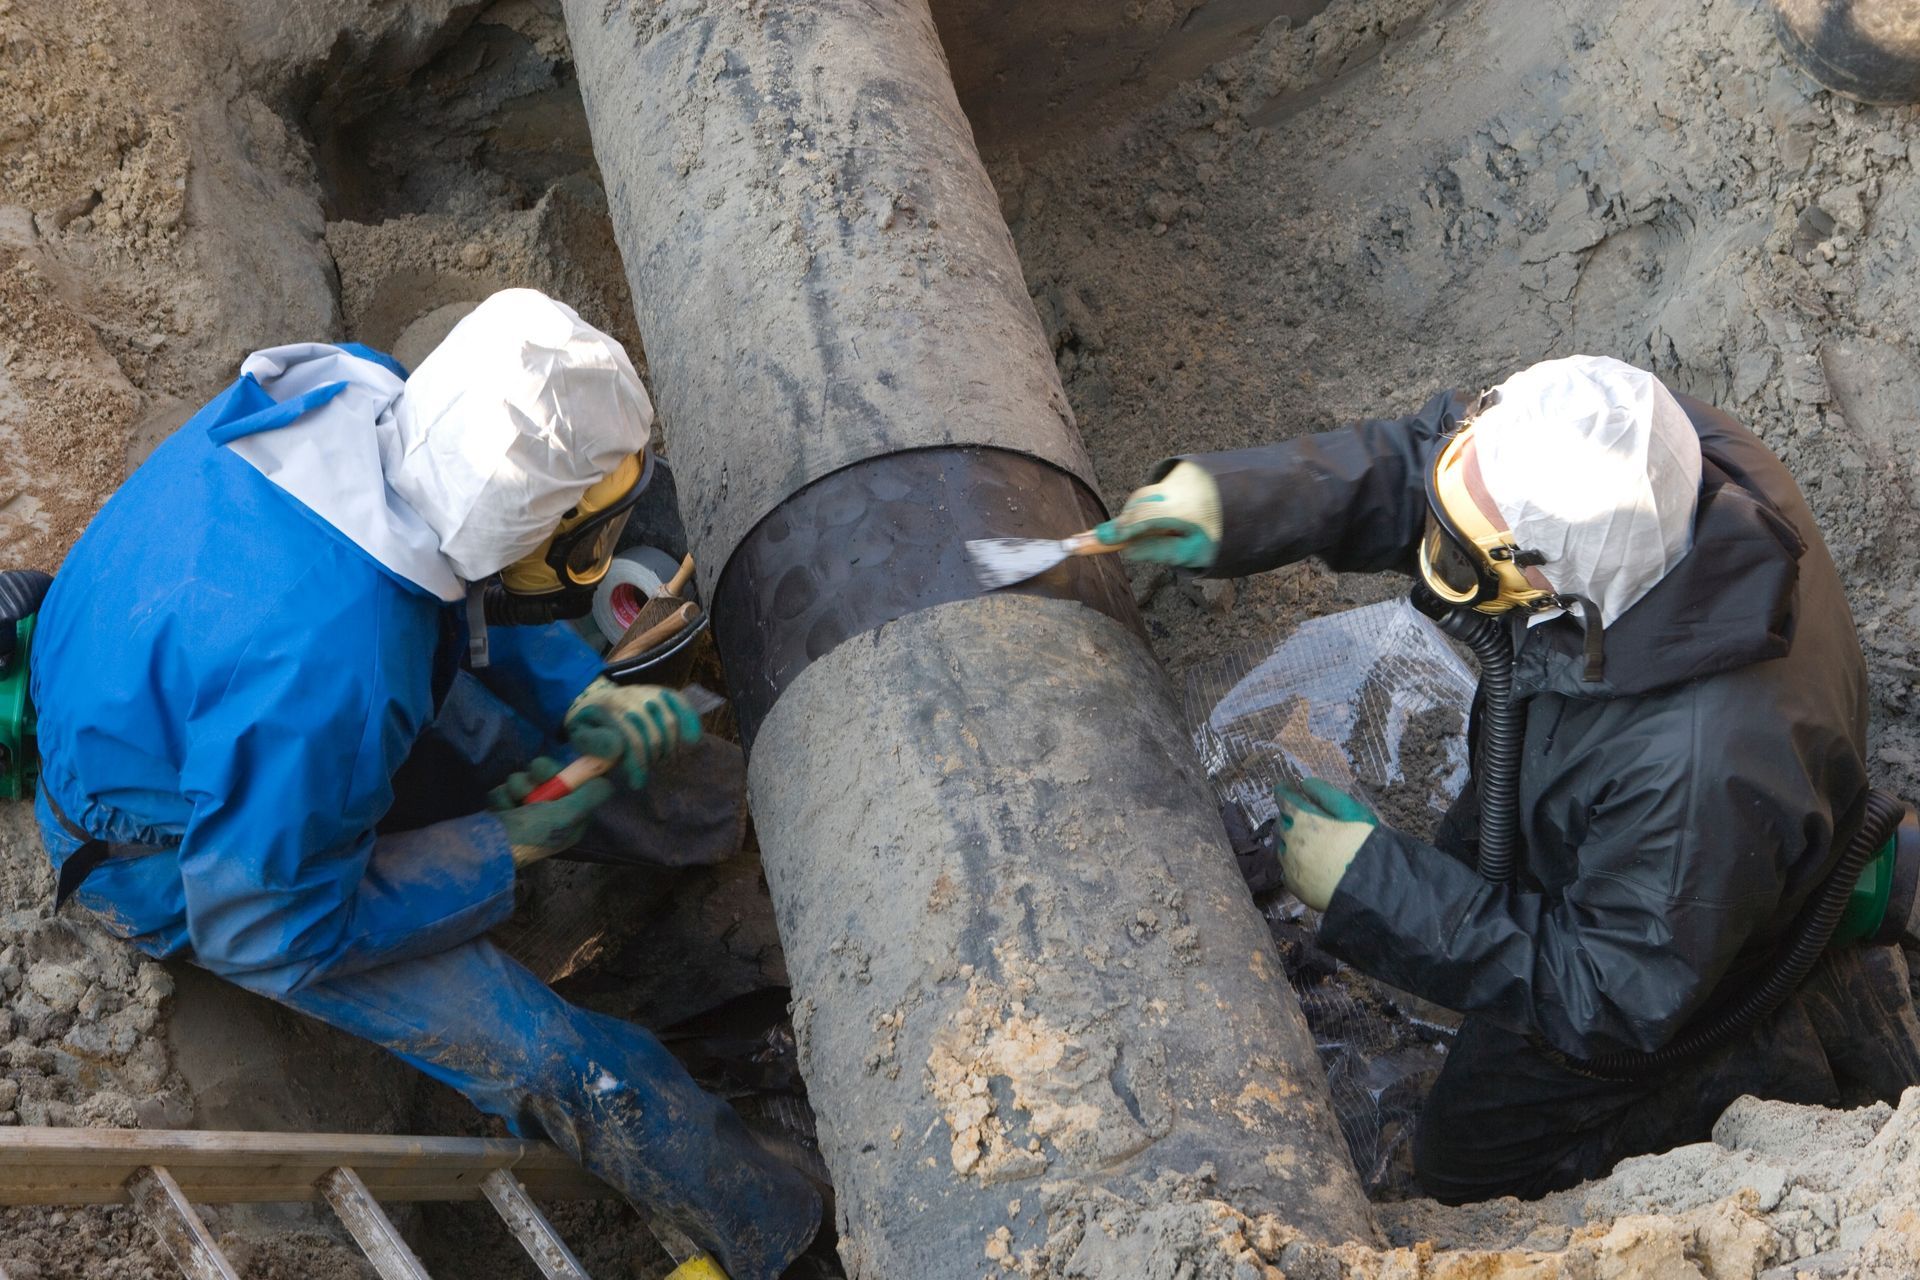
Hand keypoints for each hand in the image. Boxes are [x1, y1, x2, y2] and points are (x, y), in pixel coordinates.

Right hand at [491, 757, 614, 867]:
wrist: (484, 849)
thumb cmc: (531, 834)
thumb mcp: (567, 816)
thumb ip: (589, 796)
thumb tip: (607, 781)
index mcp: (571, 818)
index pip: (578, 785)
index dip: (570, 773)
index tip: (560, 771)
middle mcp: (551, 813)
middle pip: (551, 775)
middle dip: (540, 775)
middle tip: (533, 785)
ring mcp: (526, 808)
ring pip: (527, 777)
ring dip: (518, 786)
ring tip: (513, 802)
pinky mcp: (504, 806)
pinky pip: (506, 786)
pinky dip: (502, 796)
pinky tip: (501, 809)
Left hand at [564, 679, 701, 788]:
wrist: (593, 695)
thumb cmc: (588, 723)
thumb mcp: (579, 734)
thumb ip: (593, 743)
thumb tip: (617, 748)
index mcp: (608, 709)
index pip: (631, 740)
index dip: (638, 764)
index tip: (637, 783)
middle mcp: (630, 697)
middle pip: (654, 734)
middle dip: (655, 758)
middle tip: (652, 769)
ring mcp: (647, 691)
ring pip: (670, 722)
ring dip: (671, 747)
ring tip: (664, 759)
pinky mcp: (661, 691)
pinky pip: (682, 704)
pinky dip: (690, 721)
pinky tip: (692, 740)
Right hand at [1093, 461, 1222, 568]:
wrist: (1252, 501)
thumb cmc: (1222, 534)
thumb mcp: (1194, 553)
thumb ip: (1159, 551)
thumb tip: (1128, 551)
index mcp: (1188, 510)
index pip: (1144, 517)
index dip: (1119, 529)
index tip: (1096, 539)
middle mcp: (1182, 486)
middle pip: (1139, 503)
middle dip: (1125, 522)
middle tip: (1099, 539)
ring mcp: (1182, 474)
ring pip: (1146, 495)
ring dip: (1139, 513)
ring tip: (1145, 533)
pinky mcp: (1182, 470)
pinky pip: (1157, 488)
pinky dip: (1152, 503)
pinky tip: (1165, 518)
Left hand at [1272, 777, 1376, 909]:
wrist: (1372, 886)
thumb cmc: (1365, 842)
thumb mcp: (1351, 810)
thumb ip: (1325, 794)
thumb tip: (1305, 784)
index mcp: (1303, 820)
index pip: (1285, 800)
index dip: (1284, 792)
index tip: (1284, 787)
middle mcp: (1291, 841)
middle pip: (1282, 824)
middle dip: (1288, 818)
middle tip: (1300, 817)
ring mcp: (1291, 865)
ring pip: (1281, 848)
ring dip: (1288, 841)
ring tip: (1304, 842)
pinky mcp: (1295, 887)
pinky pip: (1286, 871)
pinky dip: (1292, 865)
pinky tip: (1305, 865)